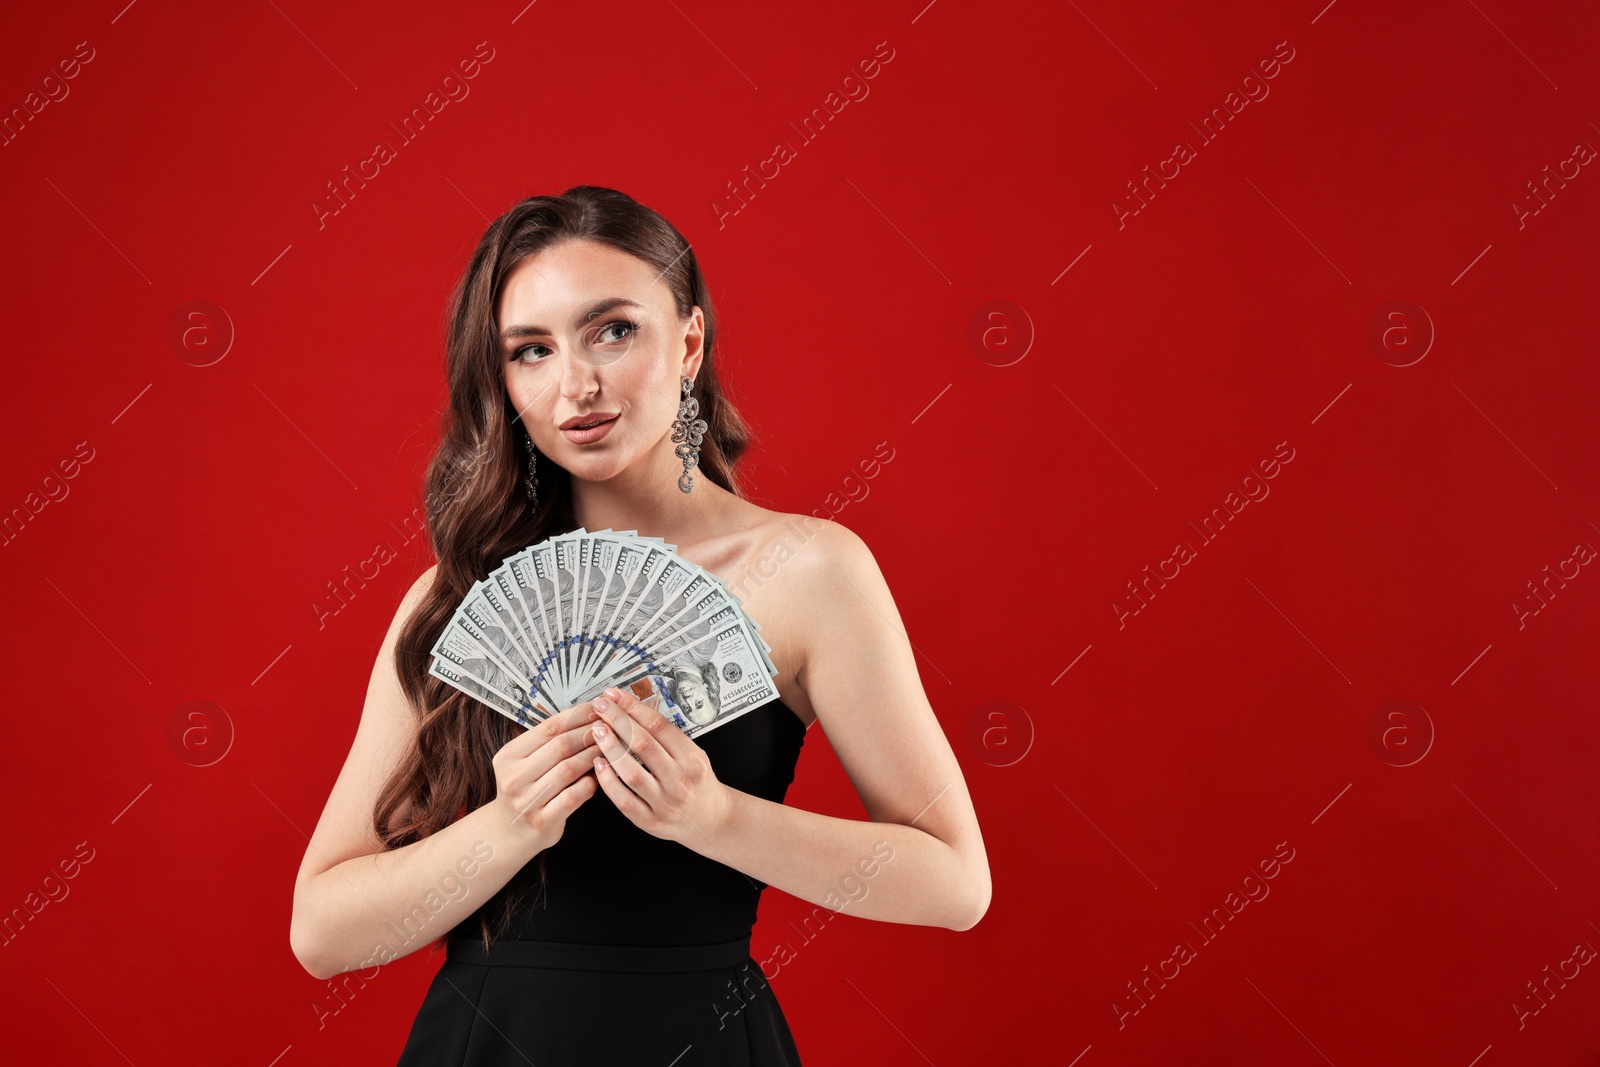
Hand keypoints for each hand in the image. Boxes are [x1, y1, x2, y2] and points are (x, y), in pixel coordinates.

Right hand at [490, 700, 604, 853]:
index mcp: (509, 756)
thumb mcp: (524, 763)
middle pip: (560, 746)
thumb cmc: (525, 790)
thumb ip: (548, 743)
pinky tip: (598, 776)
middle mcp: (514, 777)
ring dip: (593, 755)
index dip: (577, 716)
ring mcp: (527, 800)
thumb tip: (587, 716)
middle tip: (610, 725)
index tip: (597, 708)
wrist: (508, 832)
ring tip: (609, 747)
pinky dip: (589, 783)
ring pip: (568, 769)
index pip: (548, 727)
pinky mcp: (543, 820)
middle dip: (589, 733)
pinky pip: (573, 796)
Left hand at [589, 687, 733, 846]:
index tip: (614, 696)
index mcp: (692, 758)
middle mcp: (679, 780)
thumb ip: (667, 738)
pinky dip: (608, 781)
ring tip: (596, 731)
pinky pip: (624, 800)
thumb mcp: (694, 754)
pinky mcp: (650, 821)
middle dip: (617, 721)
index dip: (633, 708)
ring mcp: (664, 803)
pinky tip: (598, 764)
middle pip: (643, 745)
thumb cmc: (697, 782)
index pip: (659, 726)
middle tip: (600, 707)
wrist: (710, 820)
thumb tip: (631, 710)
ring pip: (632, 773)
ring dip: (610, 749)